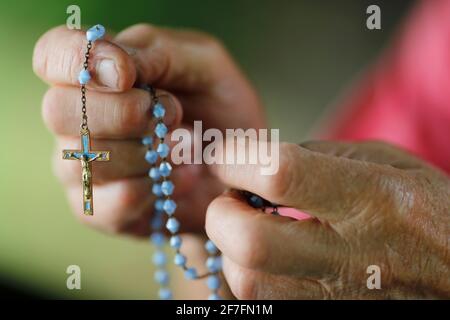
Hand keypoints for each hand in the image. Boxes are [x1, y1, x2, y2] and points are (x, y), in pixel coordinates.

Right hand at [33, 24, 264, 234]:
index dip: (78, 60)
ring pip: (89, 159)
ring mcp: (84, 167)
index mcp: (97, 74)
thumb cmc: (219, 108)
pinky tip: (185, 177)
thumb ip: (155, 53)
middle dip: (125, 113)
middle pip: (58, 111)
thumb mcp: (202, 64)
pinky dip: (160, 188)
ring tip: (187, 148)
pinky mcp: (100, 210)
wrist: (240, 166)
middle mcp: (79, 120)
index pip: (52, 54)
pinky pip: (114, 201)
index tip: (127, 76)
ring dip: (150, 153)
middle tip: (175, 114)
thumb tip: (106, 69)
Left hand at [206, 141, 449, 298]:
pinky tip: (270, 259)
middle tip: (232, 198)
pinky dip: (252, 276)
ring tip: (251, 228)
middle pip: (250, 244)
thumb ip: (314, 158)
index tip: (226, 154)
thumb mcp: (386, 163)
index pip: (280, 174)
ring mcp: (341, 300)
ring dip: (233, 250)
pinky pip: (264, 303)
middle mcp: (355, 257)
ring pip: (248, 284)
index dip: (236, 158)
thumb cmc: (428, 210)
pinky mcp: (329, 319)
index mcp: (375, 200)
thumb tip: (250, 163)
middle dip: (222, 214)